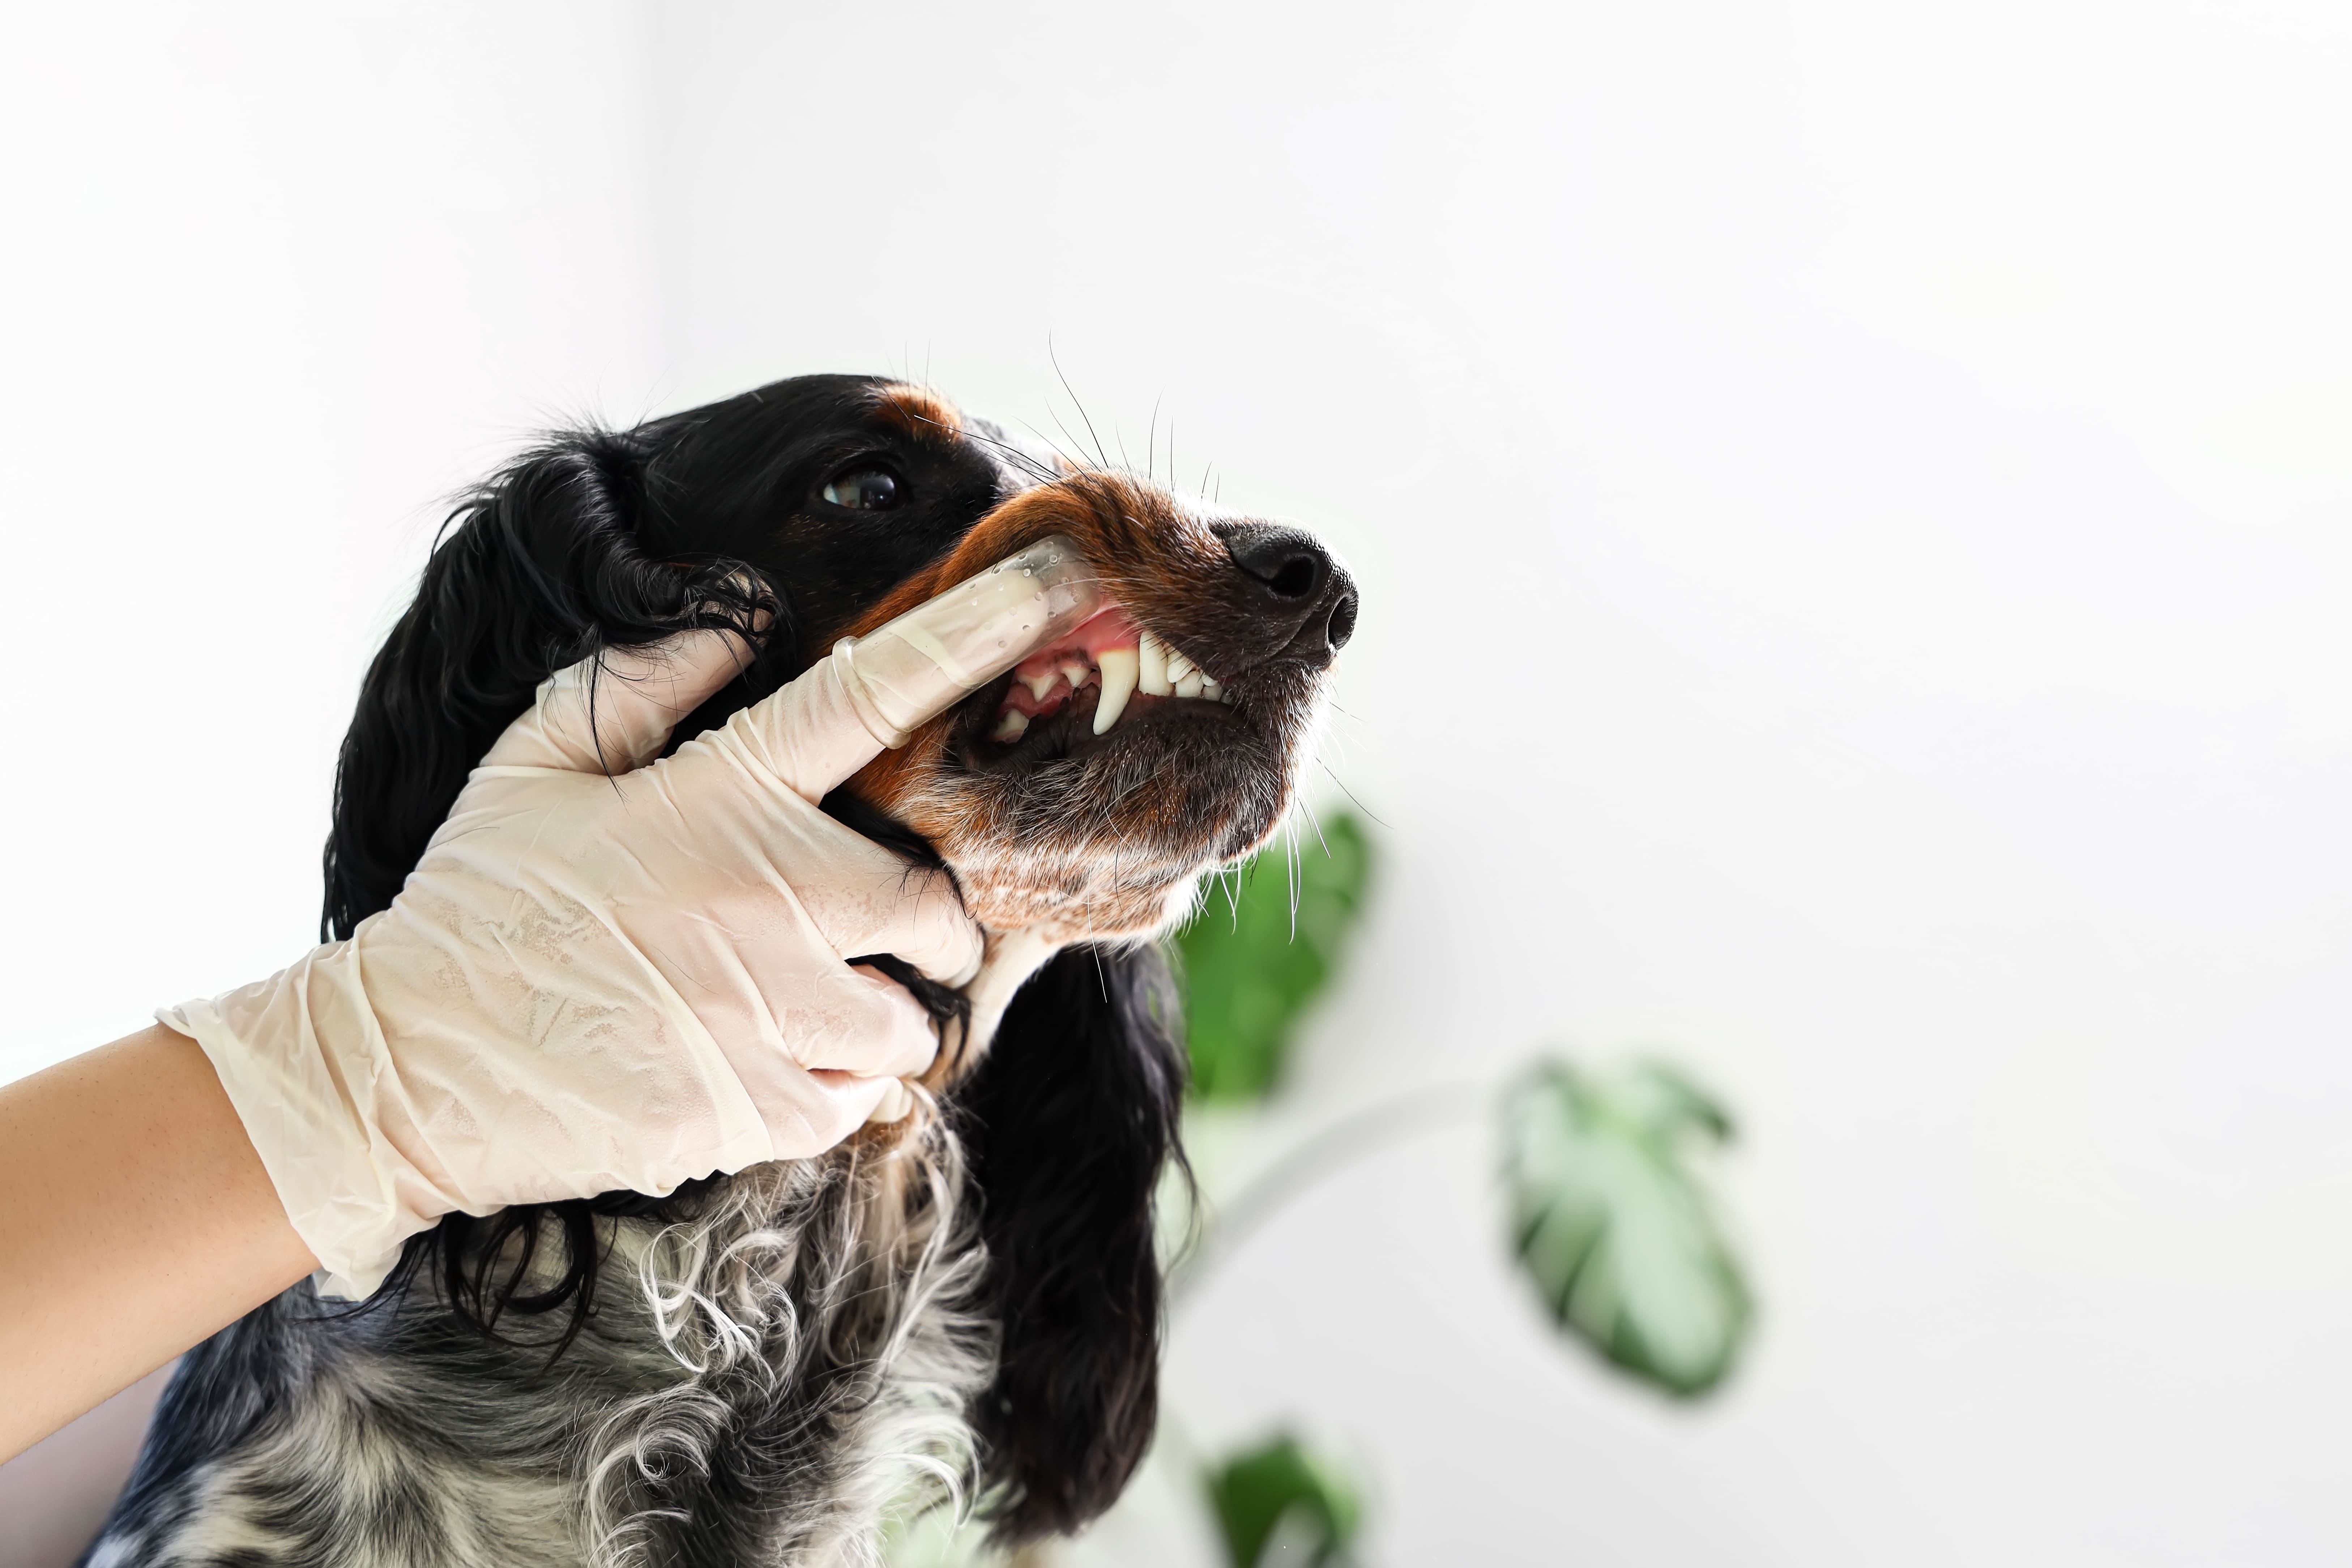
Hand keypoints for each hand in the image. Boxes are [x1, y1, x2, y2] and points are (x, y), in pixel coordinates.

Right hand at [169, 630, 983, 1297]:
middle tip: (879, 930)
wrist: (406, 1066)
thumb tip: (732, 622)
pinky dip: (835, 1086)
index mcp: (722, 800)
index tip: (1047, 585)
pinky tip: (766, 1063)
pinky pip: (859, 1098)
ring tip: (807, 1007)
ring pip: (911, 1018)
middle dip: (932, 923)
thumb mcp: (533, 768)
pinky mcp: (759, 1109)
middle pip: (937, 903)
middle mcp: (770, 899)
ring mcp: (771, 1011)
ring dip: (883, 1013)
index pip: (871, 694)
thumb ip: (639, 685)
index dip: (969, 633)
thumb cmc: (475, 907)